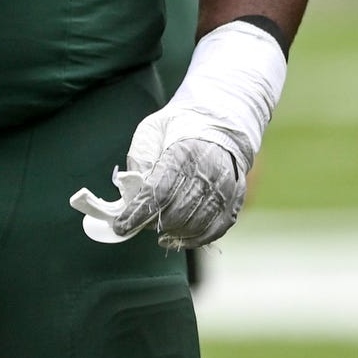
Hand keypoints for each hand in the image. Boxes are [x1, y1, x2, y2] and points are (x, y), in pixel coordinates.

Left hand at [92, 20, 287, 249]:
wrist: (220, 119)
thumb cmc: (178, 126)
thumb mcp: (151, 131)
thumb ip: (141, 160)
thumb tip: (131, 193)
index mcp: (183, 153)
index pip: (157, 192)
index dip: (137, 213)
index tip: (121, 226)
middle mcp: (208, 172)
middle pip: (177, 212)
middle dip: (154, 223)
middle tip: (139, 224)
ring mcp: (225, 186)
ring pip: (197, 223)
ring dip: (174, 234)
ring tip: (159, 233)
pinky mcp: (236, 197)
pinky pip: (218, 227)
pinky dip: (198, 238)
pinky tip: (181, 239)